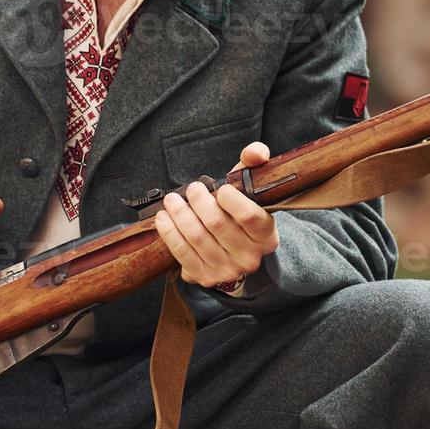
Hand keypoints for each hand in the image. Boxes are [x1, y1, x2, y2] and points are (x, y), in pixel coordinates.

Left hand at [154, 141, 278, 288]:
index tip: (220, 189)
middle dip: (198, 201)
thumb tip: (255, 152)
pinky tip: (164, 218)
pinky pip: (182, 252)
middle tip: (191, 189)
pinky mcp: (205, 276)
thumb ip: (254, 165)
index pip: (249, 216)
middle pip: (217, 224)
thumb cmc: (241, 214)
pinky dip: (169, 233)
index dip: (230, 199)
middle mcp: (250, 257)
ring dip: (179, 215)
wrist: (236, 252)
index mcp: (266, 235)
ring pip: (197, 237)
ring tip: (172, 200)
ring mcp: (227, 270)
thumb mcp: (251, 190)